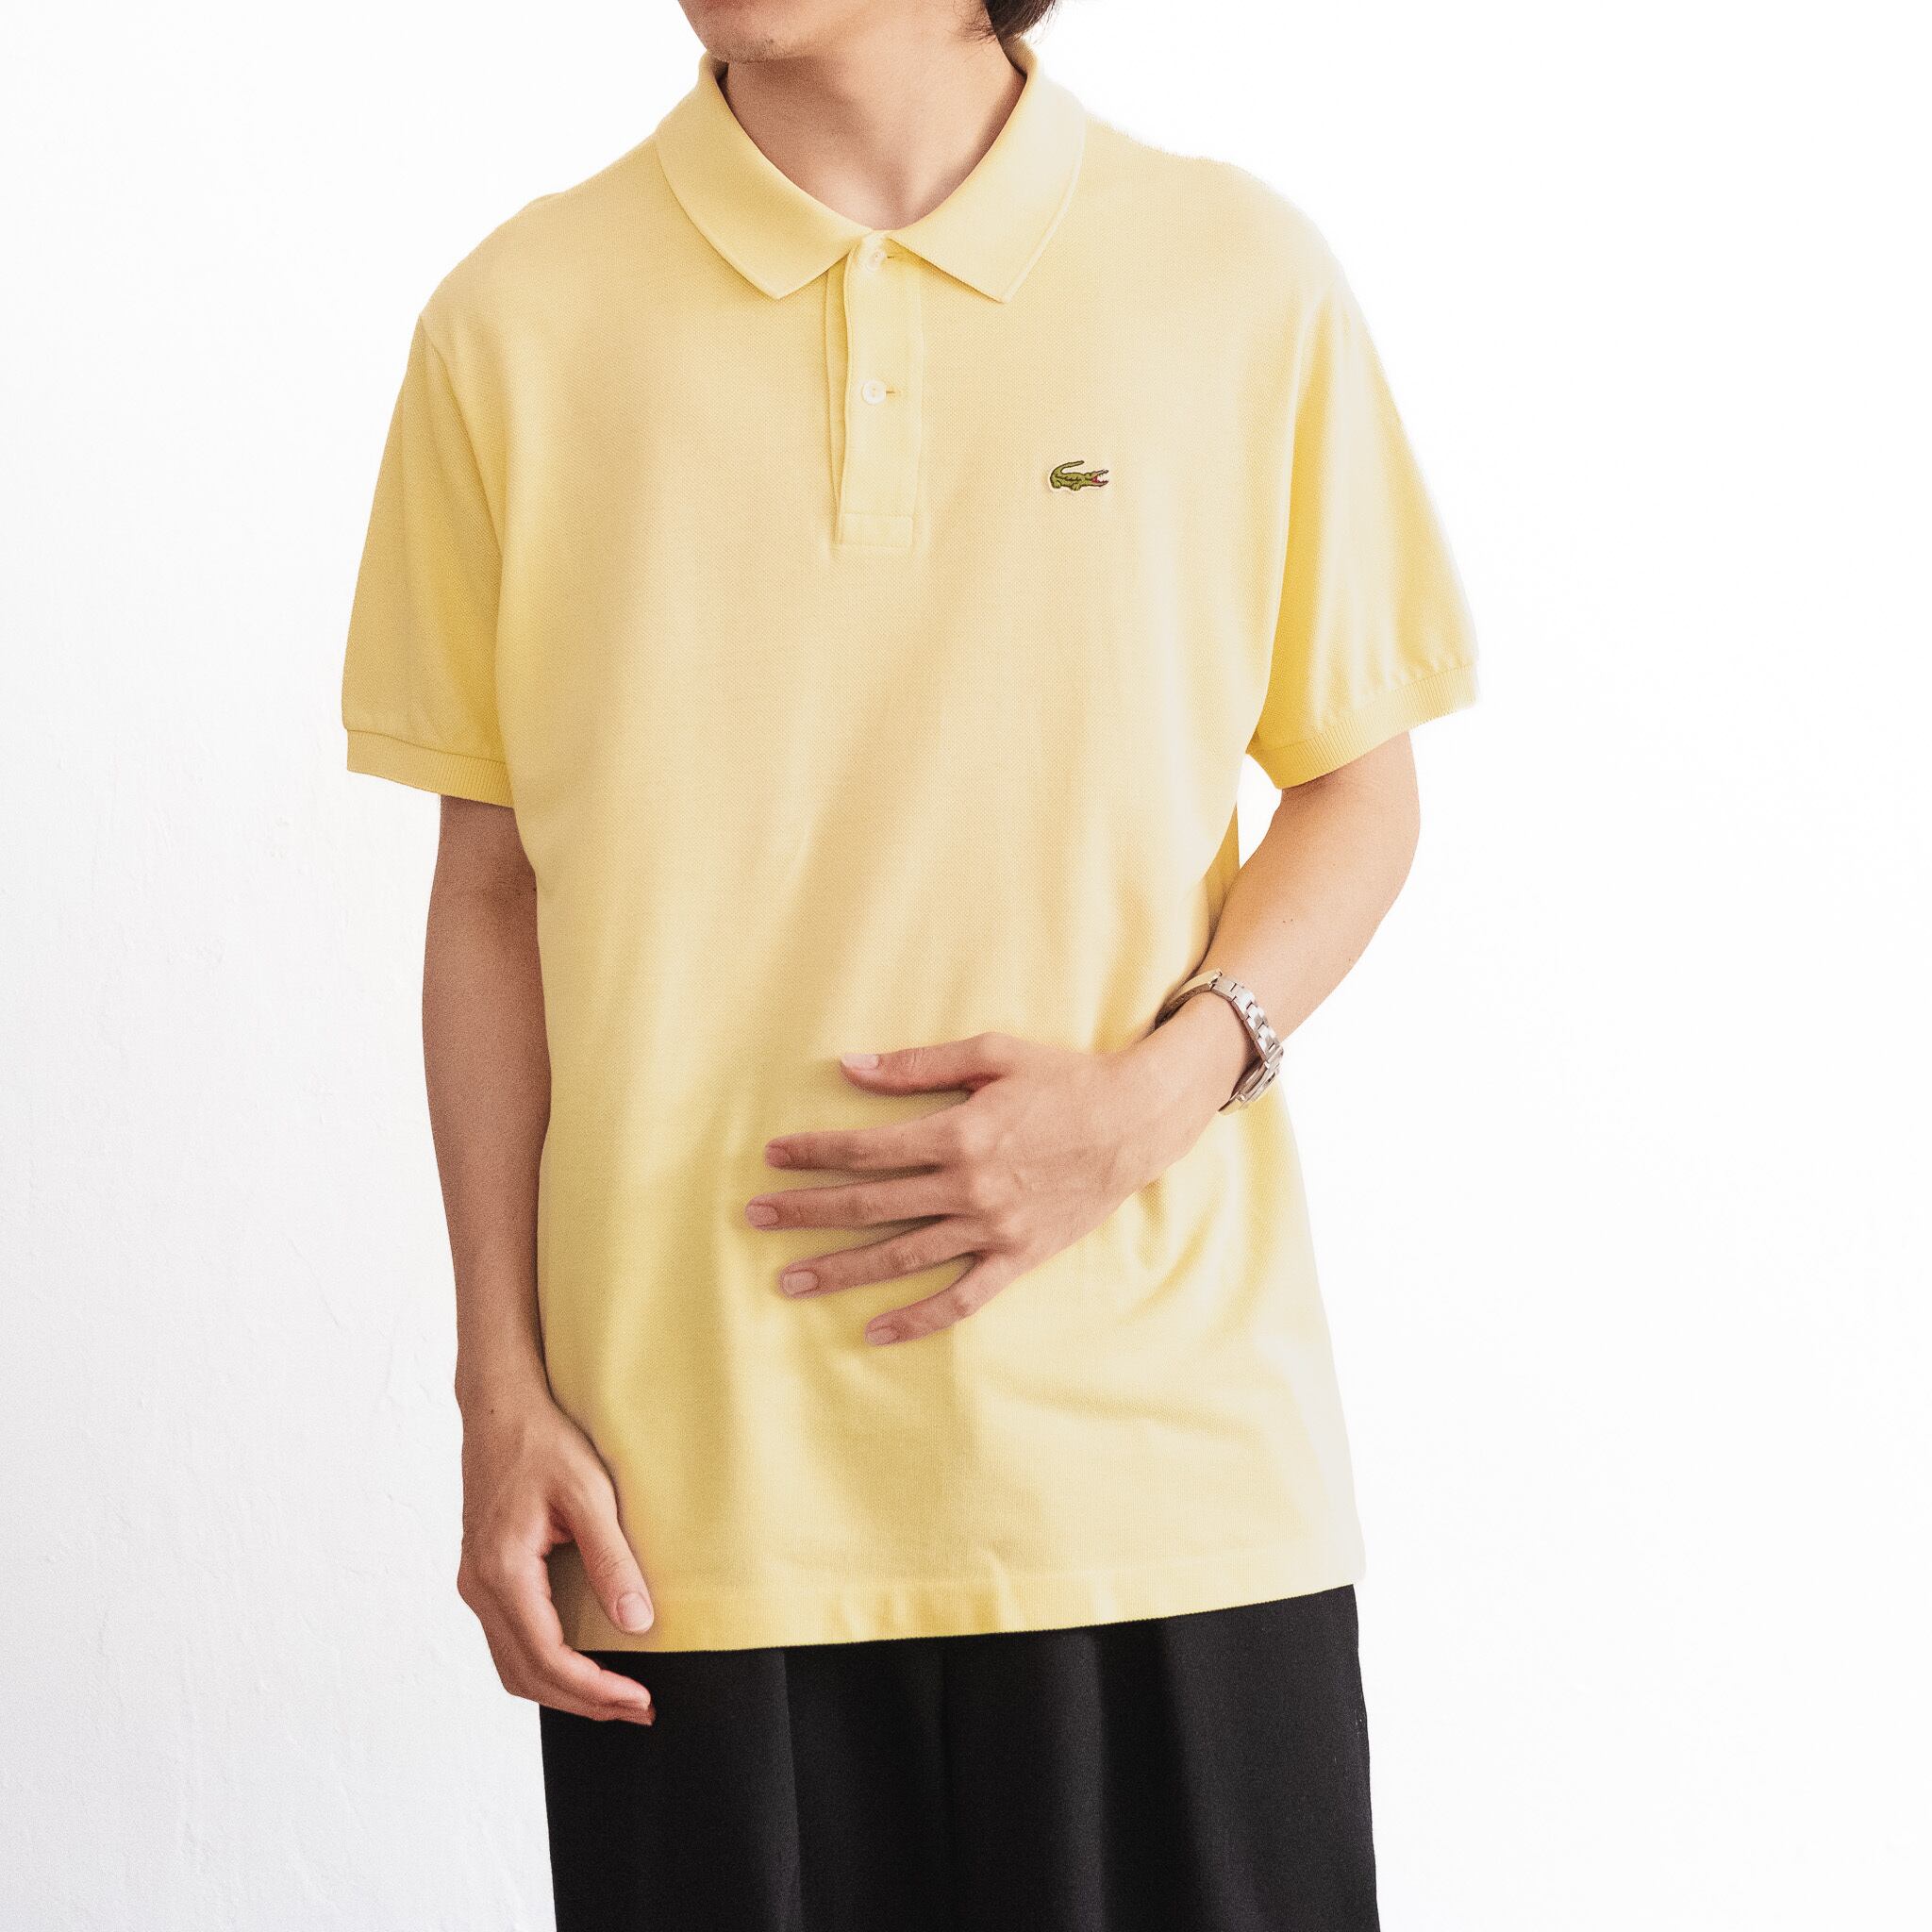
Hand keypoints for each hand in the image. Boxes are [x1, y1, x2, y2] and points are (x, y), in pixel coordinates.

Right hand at [456, 1380, 656, 1723]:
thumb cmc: (543, 1440)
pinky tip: (585, 1659)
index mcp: (502, 1571)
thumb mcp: (589, 1493)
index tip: (642, 1699)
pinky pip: (510, 1639)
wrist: (499, 1406)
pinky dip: (546, 1663)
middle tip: (640, 1709)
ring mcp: (476, 1583)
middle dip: (584, 1700)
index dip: (596, 1690)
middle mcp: (479, 1586)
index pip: (548, 1658)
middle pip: (526, 1675)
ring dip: (564, 1688)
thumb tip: (638, 1623)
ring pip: (513, 1664)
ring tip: (618, 1694)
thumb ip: (612, 1560)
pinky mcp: (484, 1574)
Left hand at [750, 998, 1250, 1344]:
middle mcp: (969, 1188)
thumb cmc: (1062, 1079)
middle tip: (755, 1217)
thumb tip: (849, 1067)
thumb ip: (916, 1066)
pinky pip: (961, 1298)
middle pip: (870, 1206)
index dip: (814, 1153)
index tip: (772, 1158)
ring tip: (788, 1281)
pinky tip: (875, 1330)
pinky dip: (918, 1317)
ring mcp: (993, 1228)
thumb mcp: (990, 1054)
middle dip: (806, 1212)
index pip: (867, 1149)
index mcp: (958, 1134)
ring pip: (902, 1257)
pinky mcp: (1018, 1257)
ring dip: (841, 1271)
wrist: (1136, 1120)